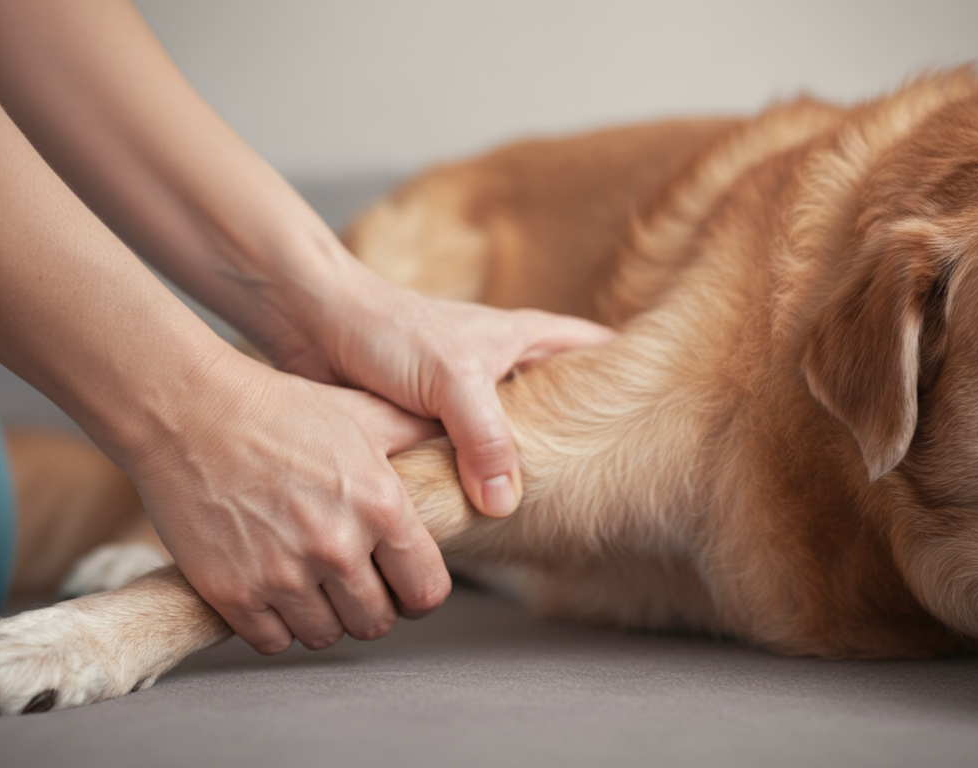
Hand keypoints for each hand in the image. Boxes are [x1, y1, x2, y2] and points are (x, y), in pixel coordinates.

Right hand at [123, 348, 447, 653]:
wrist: (189, 409)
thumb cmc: (280, 407)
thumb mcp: (363, 414)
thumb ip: (417, 438)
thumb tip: (465, 447)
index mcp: (381, 505)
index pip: (427, 592)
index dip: (415, 592)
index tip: (399, 584)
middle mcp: (337, 546)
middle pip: (377, 622)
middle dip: (370, 606)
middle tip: (350, 581)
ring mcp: (282, 573)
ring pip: (326, 635)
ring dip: (323, 616)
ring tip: (309, 581)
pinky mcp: (232, 591)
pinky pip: (272, 642)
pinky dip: (275, 624)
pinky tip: (272, 589)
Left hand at [269, 266, 616, 517]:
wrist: (312, 327)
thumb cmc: (386, 330)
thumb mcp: (452, 377)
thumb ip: (486, 438)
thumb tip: (508, 502)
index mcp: (524, 339)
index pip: (596, 347)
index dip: (632, 372)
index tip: (665, 411)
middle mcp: (503, 369)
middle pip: (564, 404)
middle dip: (587, 438)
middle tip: (622, 484)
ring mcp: (468, 402)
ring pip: (516, 442)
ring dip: (529, 472)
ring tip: (563, 514)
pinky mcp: (432, 429)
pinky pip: (468, 464)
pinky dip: (478, 487)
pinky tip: (487, 522)